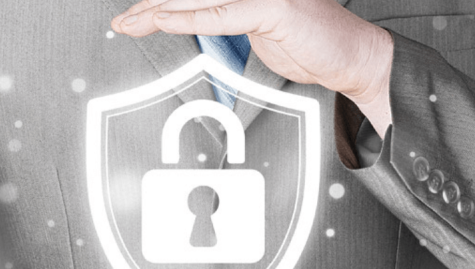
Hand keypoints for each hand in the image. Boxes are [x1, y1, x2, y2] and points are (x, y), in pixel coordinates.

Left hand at [111, 0, 393, 135]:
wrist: (353, 58)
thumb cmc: (308, 43)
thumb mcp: (253, 30)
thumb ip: (221, 21)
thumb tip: (184, 22)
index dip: (160, 2)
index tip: (133, 14)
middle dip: (150, 7)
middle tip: (122, 22)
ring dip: (159, 13)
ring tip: (132, 23)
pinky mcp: (273, 8)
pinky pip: (221, 15)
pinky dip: (188, 20)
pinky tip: (163, 22)